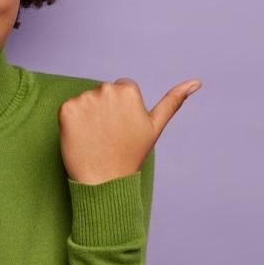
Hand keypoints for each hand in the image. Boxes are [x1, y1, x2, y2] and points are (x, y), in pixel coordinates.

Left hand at [59, 77, 201, 184]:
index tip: (123, 129)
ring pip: (85, 101)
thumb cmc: (131, 155)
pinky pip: (68, 110)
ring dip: (88, 116)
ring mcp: (84, 99)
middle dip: (105, 110)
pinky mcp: (66, 110)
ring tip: (96, 138)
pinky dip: (71, 123)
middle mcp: (106, 89)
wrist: (104, 182)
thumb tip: (197, 81)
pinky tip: (81, 138)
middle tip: (109, 135)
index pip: (122, 89)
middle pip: (103, 93)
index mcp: (128, 90)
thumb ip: (173, 101)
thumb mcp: (155, 126)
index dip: (123, 111)